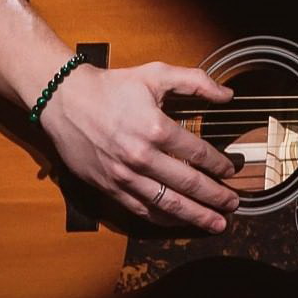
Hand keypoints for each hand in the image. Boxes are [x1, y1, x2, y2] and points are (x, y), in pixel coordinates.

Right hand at [37, 61, 240, 231]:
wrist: (64, 100)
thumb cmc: (112, 86)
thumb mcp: (156, 74)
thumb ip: (196, 82)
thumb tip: (227, 95)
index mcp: (155, 128)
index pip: (197, 153)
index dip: (220, 165)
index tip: (232, 171)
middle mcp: (141, 157)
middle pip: (187, 184)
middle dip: (215, 197)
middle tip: (233, 204)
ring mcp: (124, 176)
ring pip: (167, 204)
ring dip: (195, 216)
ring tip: (216, 223)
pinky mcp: (109, 187)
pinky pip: (141, 210)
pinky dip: (164, 219)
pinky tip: (179, 222)